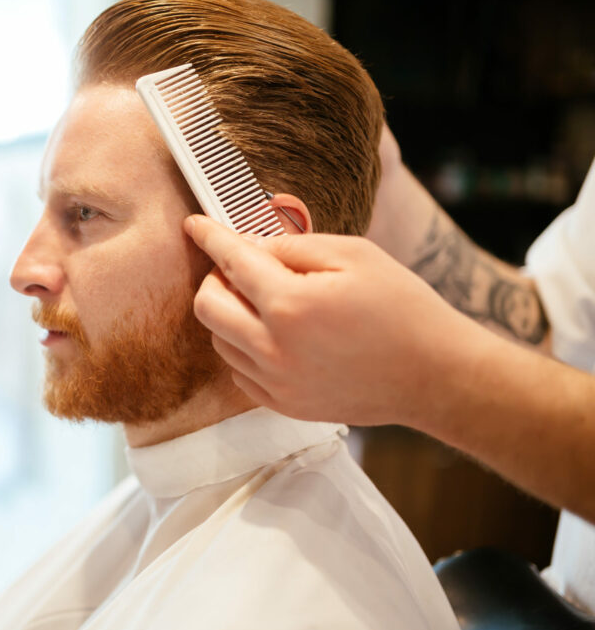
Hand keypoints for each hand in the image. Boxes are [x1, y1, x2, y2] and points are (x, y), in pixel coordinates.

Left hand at [184, 214, 488, 425]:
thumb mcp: (353, 255)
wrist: (434, 376)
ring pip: (219, 340)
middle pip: (206, 307)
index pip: (230, 261)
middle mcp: (273, 348)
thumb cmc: (402, 307)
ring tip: (267, 302)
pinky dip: (244, 348)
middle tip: (240, 269)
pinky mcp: (284, 404)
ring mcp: (276, 382)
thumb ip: (291, 247)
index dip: (209, 236)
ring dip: (229, 315)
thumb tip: (249, 246)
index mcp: (290, 305)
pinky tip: (275, 335)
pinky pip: (239, 372)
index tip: (194, 225)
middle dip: (214, 279)